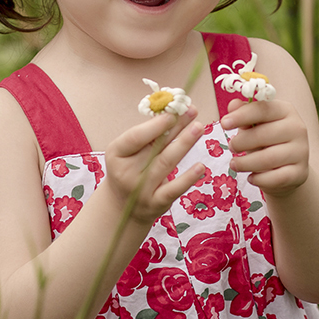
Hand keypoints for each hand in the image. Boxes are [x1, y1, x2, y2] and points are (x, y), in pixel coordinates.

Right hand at [103, 108, 205, 224]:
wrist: (122, 208)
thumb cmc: (129, 169)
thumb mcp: (128, 152)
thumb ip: (147, 134)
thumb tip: (174, 110)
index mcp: (116, 154)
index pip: (135, 137)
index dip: (155, 124)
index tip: (173, 111)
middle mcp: (126, 173)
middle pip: (155, 147)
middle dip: (175, 127)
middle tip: (192, 110)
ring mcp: (141, 190)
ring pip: (166, 163)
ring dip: (184, 143)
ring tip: (199, 127)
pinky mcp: (156, 203)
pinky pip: (174, 189)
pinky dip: (188, 178)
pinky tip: (201, 166)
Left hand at [221, 98, 308, 195]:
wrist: (288, 167)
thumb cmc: (266, 140)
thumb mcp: (254, 124)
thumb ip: (244, 113)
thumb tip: (233, 104)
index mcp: (285, 110)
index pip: (263, 109)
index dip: (241, 116)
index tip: (224, 123)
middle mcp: (297, 128)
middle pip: (263, 135)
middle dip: (240, 142)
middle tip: (231, 147)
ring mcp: (301, 151)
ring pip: (268, 159)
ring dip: (245, 163)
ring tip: (234, 164)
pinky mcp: (300, 172)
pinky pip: (275, 178)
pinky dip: (259, 179)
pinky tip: (251, 178)